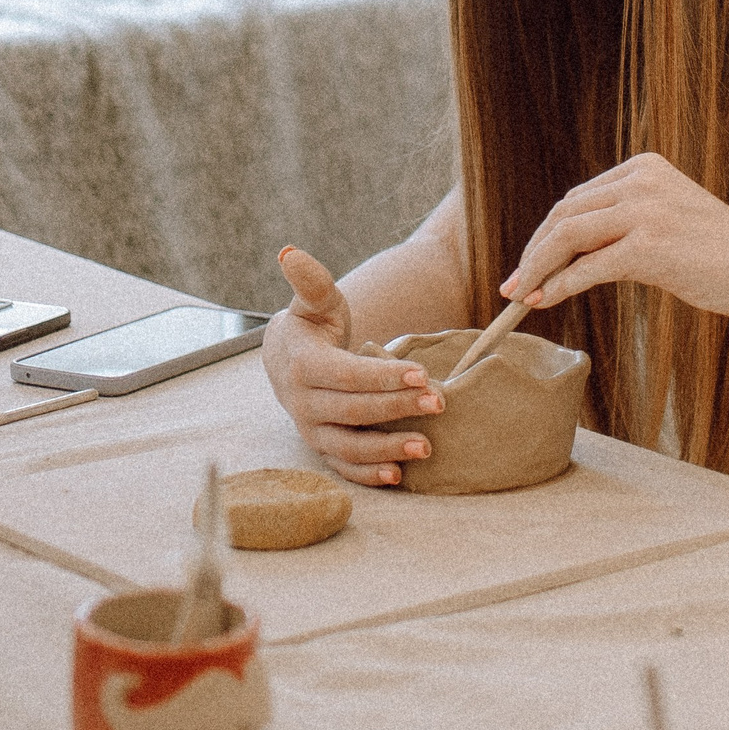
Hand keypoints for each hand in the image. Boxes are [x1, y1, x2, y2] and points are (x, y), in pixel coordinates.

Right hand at [262, 246, 444, 486]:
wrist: (288, 358)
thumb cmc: (313, 326)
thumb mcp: (316, 302)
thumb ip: (311, 282)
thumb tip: (291, 253)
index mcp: (303, 366)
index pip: (347, 375)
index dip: (384, 376)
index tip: (423, 373)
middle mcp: (303, 402)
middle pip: (353, 410)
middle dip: (397, 408)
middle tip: (440, 403)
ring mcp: (311, 428)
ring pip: (348, 445)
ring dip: (387, 449)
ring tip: (427, 447)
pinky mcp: (322, 446)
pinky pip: (344, 466)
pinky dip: (369, 474)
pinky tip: (401, 476)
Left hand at [503, 153, 728, 321]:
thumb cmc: (724, 255)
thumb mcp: (671, 221)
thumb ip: (627, 223)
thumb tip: (570, 255)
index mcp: (645, 167)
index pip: (578, 198)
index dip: (546, 234)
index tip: (529, 262)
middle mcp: (642, 181)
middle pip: (565, 214)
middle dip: (533, 252)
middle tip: (514, 284)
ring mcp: (646, 211)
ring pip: (567, 236)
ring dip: (537, 269)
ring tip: (522, 296)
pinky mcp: (650, 246)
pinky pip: (587, 268)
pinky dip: (560, 286)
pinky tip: (546, 300)